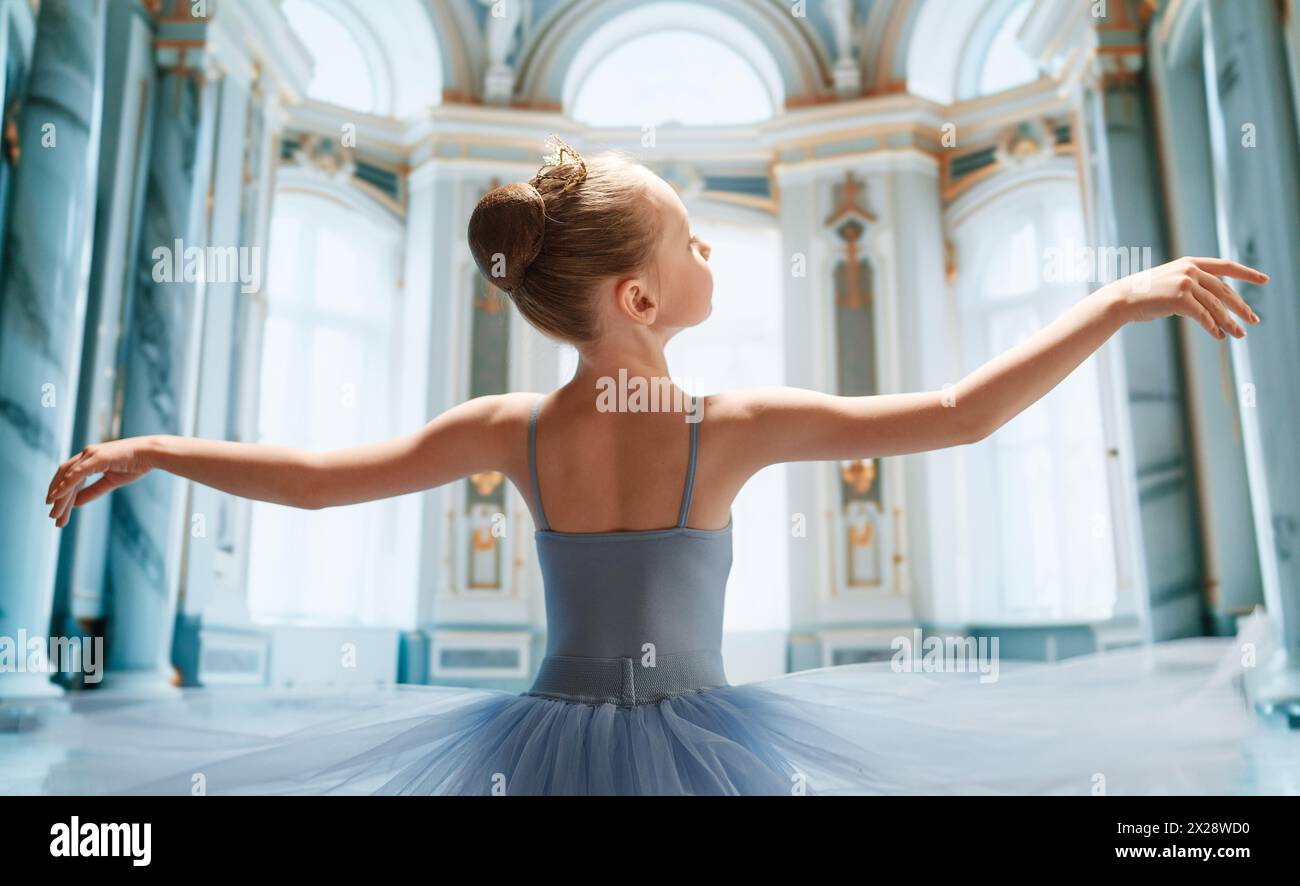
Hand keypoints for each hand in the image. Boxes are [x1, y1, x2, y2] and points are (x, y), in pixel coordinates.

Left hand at [44, 436, 156, 528]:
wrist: (152, 454)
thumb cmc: (136, 465)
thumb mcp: (111, 482)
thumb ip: (92, 491)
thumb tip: (75, 503)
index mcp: (90, 458)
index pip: (70, 476)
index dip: (62, 492)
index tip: (57, 509)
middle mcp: (86, 454)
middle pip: (63, 476)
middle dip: (57, 497)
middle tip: (53, 516)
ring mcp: (90, 454)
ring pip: (67, 477)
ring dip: (59, 496)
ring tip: (54, 514)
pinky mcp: (96, 458)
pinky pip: (76, 474)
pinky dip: (66, 486)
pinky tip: (58, 497)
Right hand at [1110, 256, 1266, 338]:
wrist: (1121, 299)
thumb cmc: (1143, 295)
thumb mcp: (1169, 283)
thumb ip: (1191, 287)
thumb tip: (1210, 305)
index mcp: (1190, 263)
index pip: (1225, 266)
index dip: (1247, 273)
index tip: (1264, 279)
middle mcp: (1190, 270)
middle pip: (1225, 290)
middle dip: (1241, 307)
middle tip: (1253, 320)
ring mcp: (1185, 283)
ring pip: (1216, 306)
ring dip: (1229, 322)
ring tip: (1239, 335)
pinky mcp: (1180, 299)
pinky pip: (1203, 316)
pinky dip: (1213, 328)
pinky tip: (1219, 336)